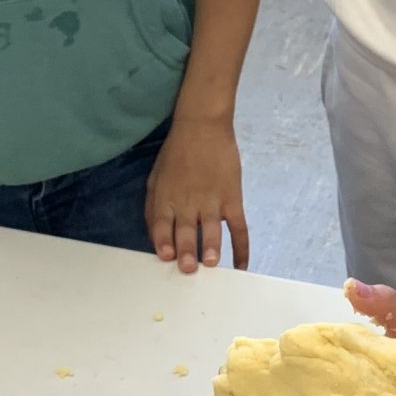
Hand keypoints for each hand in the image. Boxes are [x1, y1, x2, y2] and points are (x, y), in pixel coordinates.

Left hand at [146, 114, 247, 270]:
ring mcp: (212, 201)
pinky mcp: (233, 198)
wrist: (202, 127)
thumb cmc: (176, 154)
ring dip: (212, 248)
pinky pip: (239, 227)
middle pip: (187, 231)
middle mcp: (188, 202)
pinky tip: (242, 264)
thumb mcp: (155, 179)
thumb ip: (153, 209)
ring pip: (212, 230)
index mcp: (167, 199)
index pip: (163, 226)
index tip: (166, 257)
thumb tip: (155, 238)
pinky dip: (242, 247)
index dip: (164, 243)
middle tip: (189, 268)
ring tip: (212, 263)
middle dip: (187, 252)